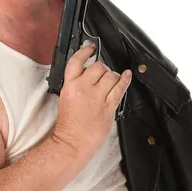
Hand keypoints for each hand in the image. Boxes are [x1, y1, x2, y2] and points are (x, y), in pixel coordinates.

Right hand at [52, 44, 131, 159]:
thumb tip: (86, 74)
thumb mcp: (65, 98)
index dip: (85, 51)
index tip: (91, 48)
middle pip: (98, 67)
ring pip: (111, 75)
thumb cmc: (68, 124)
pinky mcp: (109, 107)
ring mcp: (98, 98)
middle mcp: (84, 88)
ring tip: (110, 81)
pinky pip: (120, 88)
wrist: (72, 142)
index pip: (77, 61)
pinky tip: (126, 75)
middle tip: (101, 75)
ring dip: (112, 76)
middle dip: (101, 68)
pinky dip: (125, 79)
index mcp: (70, 85)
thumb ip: (75, 84)